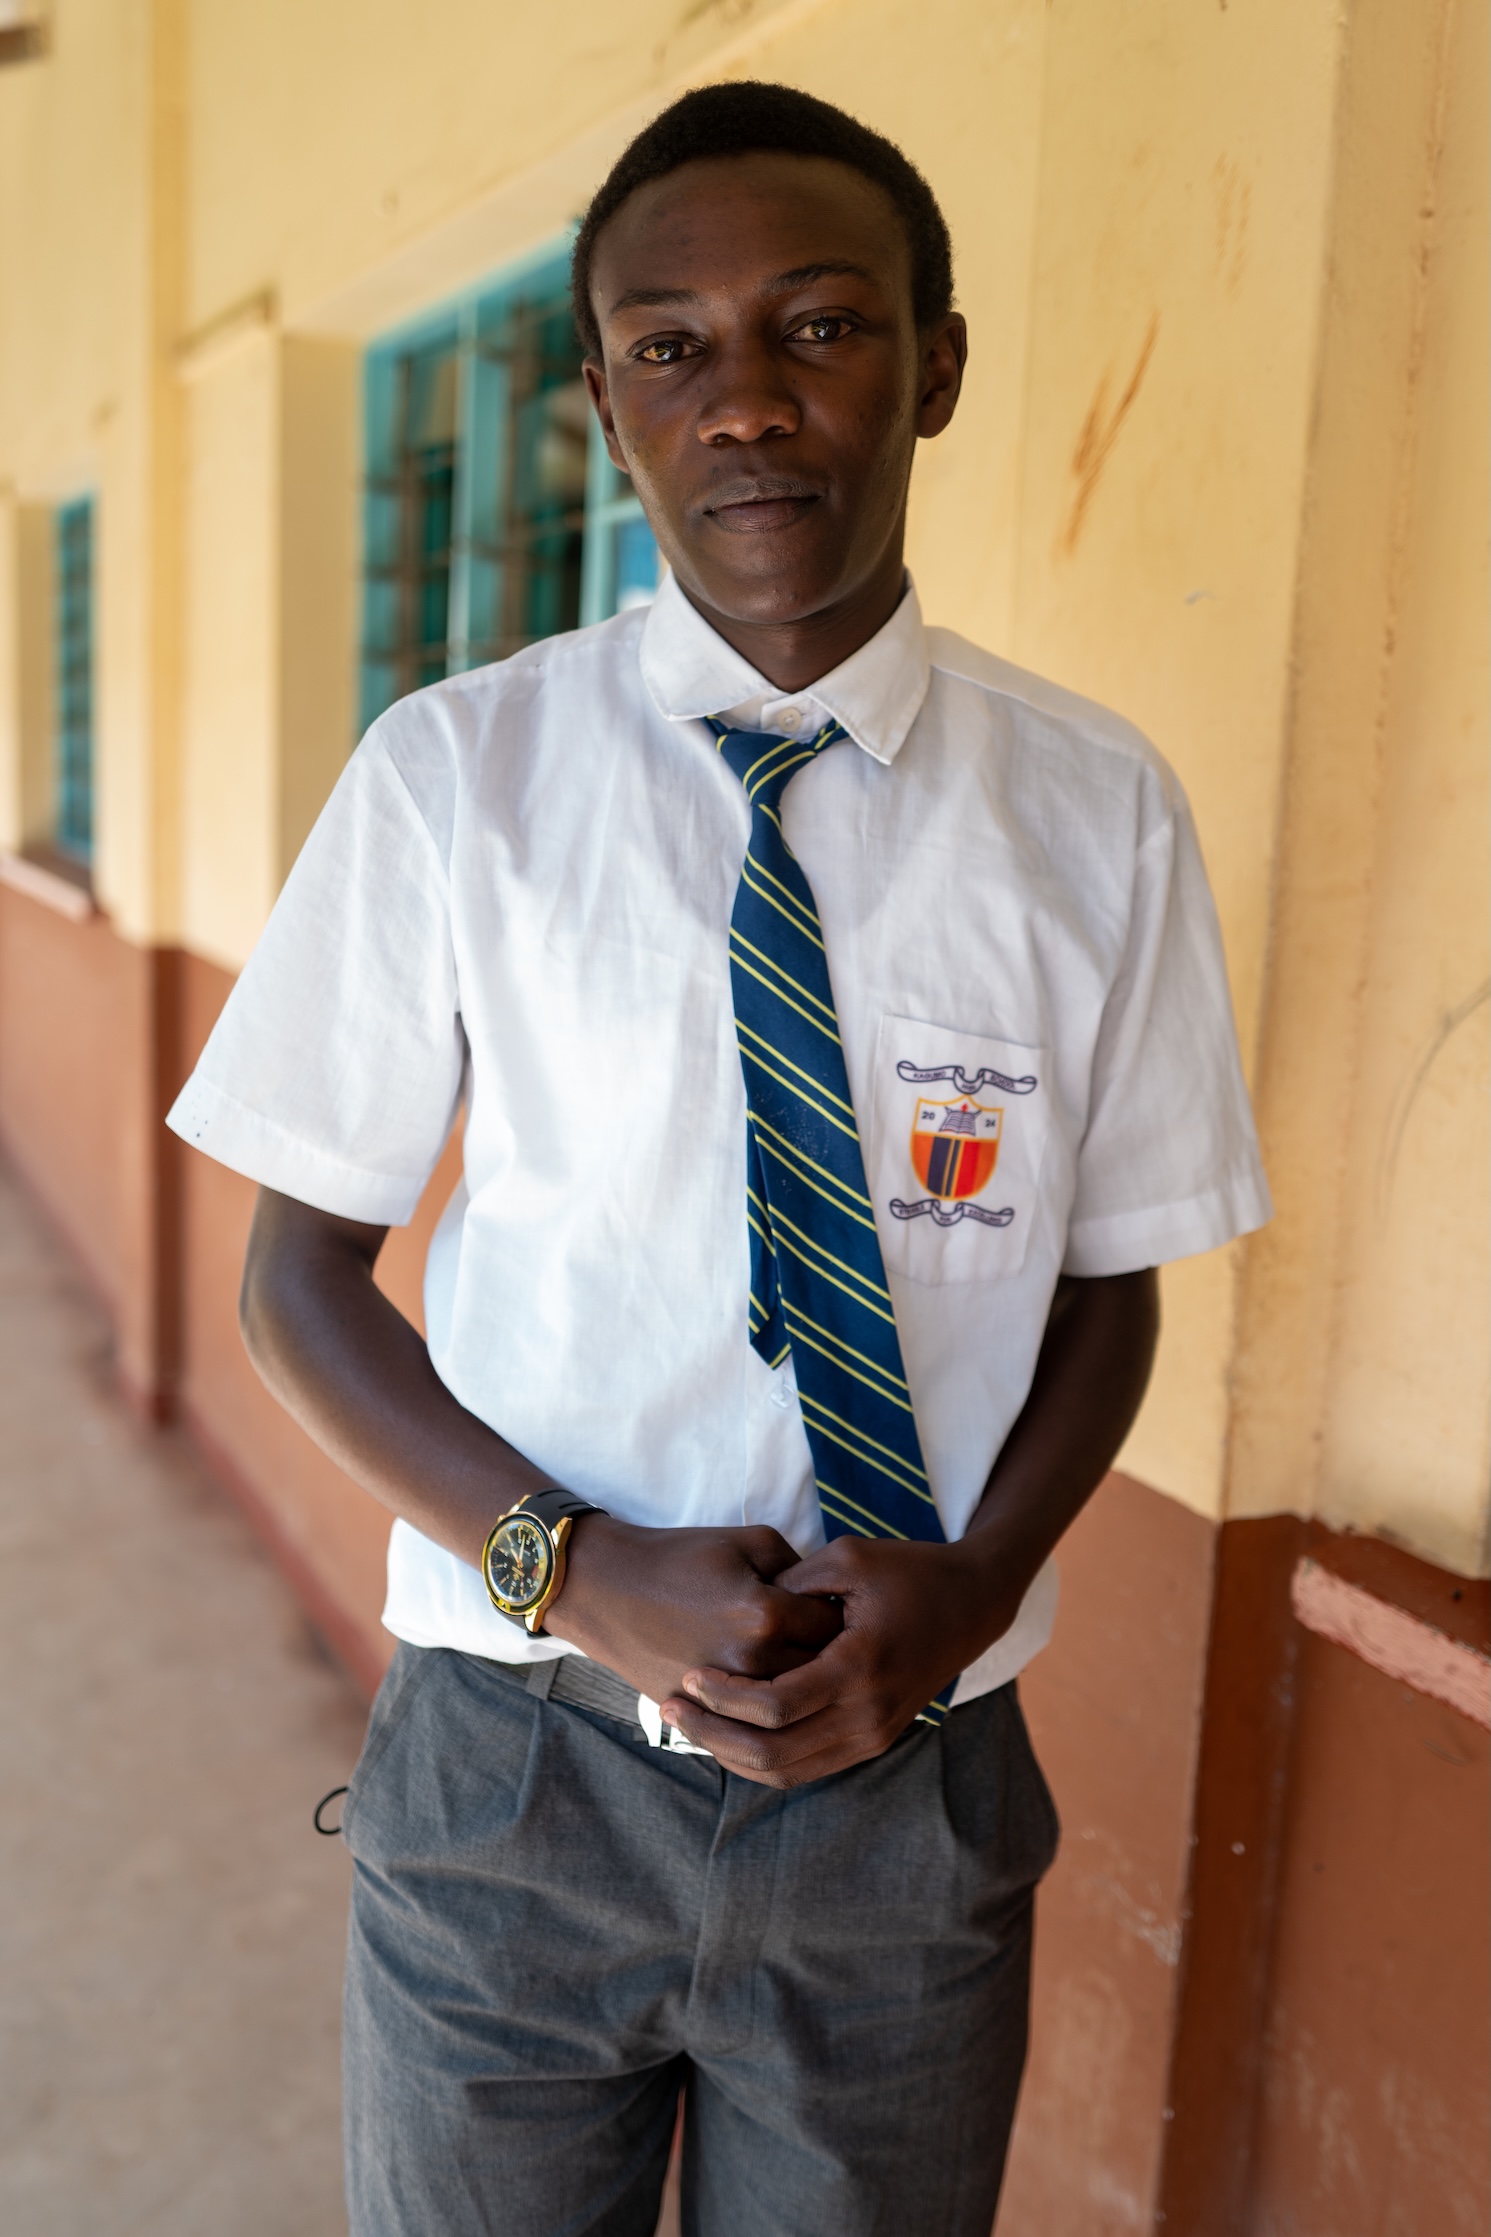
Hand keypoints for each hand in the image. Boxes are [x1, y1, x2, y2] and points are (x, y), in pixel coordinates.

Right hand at [545, 1514, 843, 1709]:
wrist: (608, 1588)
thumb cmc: (680, 1557)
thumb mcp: (747, 1541)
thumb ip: (799, 1568)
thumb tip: (829, 1597)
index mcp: (766, 1613)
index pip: (835, 1627)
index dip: (845, 1616)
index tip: (846, 1608)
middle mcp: (751, 1661)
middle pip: (820, 1673)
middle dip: (832, 1658)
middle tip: (836, 1641)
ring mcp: (725, 1696)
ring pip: (790, 1709)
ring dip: (804, 1691)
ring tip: (808, 1667)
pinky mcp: (703, 1715)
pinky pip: (753, 1729)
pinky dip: (769, 1716)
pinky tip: (778, 1694)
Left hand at [658, 1534, 1026, 1786]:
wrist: (972, 1603)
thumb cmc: (908, 1570)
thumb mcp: (848, 1557)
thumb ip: (793, 1582)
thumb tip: (739, 1608)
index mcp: (860, 1667)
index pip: (776, 1706)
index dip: (725, 1696)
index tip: (690, 1673)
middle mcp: (868, 1714)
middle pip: (774, 1753)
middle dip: (715, 1734)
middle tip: (674, 1706)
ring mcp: (873, 1735)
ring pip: (787, 1771)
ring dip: (733, 1754)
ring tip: (691, 1723)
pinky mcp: (872, 1741)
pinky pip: (806, 1768)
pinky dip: (762, 1758)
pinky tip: (729, 1731)